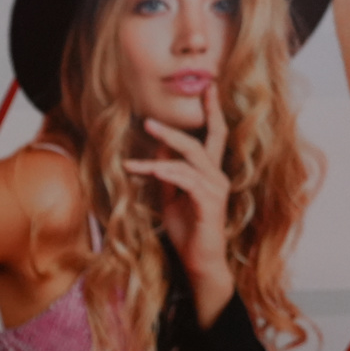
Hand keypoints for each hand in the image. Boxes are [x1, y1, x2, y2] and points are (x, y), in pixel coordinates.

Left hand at [123, 83, 234, 326]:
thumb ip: (167, 177)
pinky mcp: (210, 203)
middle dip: (173, 130)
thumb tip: (157, 153)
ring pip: (189, 160)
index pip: (213, 136)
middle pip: (200, 142)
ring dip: (160, 154)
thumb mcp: (172, 199)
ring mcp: (216, 189)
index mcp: (210, 173)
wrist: (199, 262)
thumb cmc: (187, 231)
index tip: (209, 88)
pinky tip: (145, 171)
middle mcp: (217, 177)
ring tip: (132, 159)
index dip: (212, 112)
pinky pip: (186, 181)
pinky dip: (165, 173)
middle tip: (148, 119)